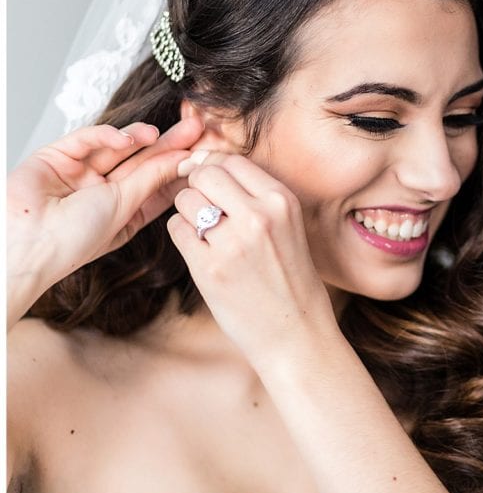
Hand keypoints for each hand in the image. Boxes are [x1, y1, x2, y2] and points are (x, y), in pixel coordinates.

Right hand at [7, 117, 203, 307]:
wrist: (27, 245)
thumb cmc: (73, 240)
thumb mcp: (125, 208)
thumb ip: (152, 179)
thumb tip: (184, 159)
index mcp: (121, 211)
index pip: (158, 183)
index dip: (180, 167)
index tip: (206, 153)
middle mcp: (102, 191)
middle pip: (142, 162)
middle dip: (169, 145)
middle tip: (196, 128)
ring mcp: (80, 173)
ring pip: (117, 147)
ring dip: (141, 138)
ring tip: (159, 133)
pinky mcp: (56, 156)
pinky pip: (87, 139)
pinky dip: (108, 135)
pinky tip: (128, 138)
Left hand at [166, 151, 336, 369]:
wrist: (295, 332)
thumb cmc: (290, 278)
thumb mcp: (288, 226)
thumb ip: (256, 196)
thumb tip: (206, 164)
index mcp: (282, 201)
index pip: (232, 160)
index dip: (215, 169)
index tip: (212, 185)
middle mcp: (259, 216)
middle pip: (205, 174)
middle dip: (198, 188)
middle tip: (206, 209)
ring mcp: (233, 243)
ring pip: (185, 200)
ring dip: (188, 213)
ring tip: (206, 235)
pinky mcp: (209, 269)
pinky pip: (177, 230)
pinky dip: (183, 237)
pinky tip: (201, 253)